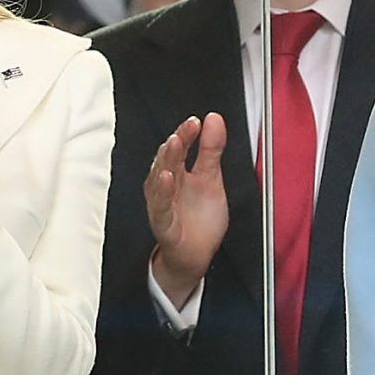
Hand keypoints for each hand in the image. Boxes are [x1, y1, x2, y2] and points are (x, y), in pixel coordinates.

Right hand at [146, 114, 230, 305]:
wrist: (195, 255)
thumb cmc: (198, 219)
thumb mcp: (211, 179)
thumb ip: (211, 150)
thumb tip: (214, 119)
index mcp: (178, 172)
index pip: (179, 147)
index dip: (186, 133)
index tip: (196, 121)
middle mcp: (167, 186)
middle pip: (168, 160)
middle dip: (176, 142)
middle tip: (186, 128)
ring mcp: (163, 204)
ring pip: (159, 180)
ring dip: (166, 161)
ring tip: (173, 144)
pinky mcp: (164, 225)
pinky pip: (161, 208)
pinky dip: (163, 193)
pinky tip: (167, 179)